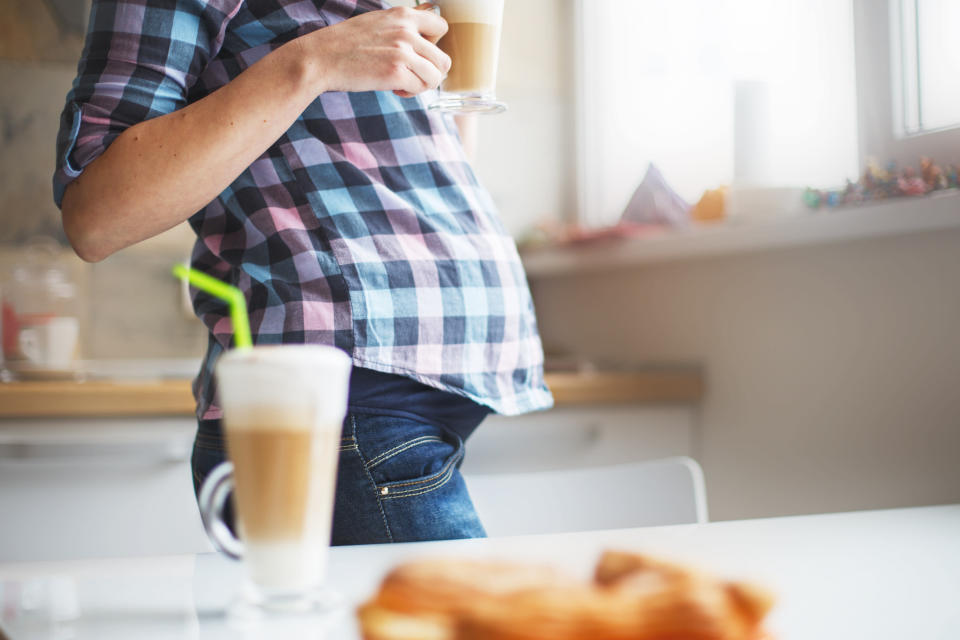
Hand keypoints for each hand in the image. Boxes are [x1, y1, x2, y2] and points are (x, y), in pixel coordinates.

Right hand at [306, 6, 450, 96]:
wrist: (321, 58)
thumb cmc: (348, 42)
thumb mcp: (379, 20)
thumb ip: (405, 20)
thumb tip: (431, 11)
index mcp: (403, 15)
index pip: (442, 27)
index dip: (434, 44)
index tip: (418, 53)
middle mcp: (406, 31)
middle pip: (443, 60)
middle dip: (429, 72)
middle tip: (410, 75)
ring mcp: (402, 52)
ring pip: (436, 77)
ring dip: (421, 85)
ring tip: (403, 83)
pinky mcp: (395, 73)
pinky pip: (419, 88)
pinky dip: (409, 93)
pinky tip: (394, 89)